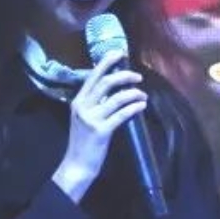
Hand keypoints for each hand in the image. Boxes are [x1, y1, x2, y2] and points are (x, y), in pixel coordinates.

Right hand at [51, 50, 146, 200]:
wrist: (77, 165)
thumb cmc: (84, 141)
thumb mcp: (85, 117)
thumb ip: (95, 103)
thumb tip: (114, 89)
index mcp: (78, 101)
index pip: (93, 76)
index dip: (106, 62)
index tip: (120, 53)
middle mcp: (83, 106)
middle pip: (105, 83)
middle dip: (124, 76)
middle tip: (138, 77)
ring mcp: (91, 119)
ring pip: (116, 98)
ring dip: (133, 93)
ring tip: (143, 94)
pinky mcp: (101, 131)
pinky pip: (121, 114)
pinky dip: (134, 107)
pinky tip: (142, 105)